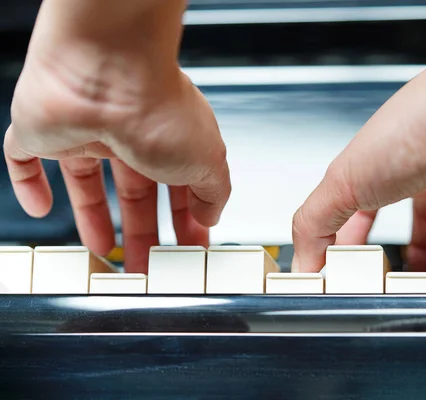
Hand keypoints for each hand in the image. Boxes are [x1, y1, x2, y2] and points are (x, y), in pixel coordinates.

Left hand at [3, 0, 230, 271]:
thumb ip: (214, 192)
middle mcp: (129, 134)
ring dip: (94, 219)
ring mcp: (84, 132)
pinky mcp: (42, 131)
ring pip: (86, 183)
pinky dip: (31, 185)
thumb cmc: (157, 108)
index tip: (187, 247)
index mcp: (171, 138)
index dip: (184, 220)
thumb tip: (211, 215)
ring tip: (104, 252)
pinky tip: (41, 209)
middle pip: (135, 193)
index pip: (179, 187)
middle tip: (146, 264)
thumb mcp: (209, 162)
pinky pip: (27, 161)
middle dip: (142, 231)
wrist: (104, 73)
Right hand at [292, 0, 425, 272]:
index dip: (355, 243)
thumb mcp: (344, 181)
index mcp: (385, 172)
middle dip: (415, 257)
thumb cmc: (416, 130)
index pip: (363, 215)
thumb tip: (302, 263)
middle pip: (421, 226)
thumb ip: (315, 223)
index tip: (354, 272)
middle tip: (412, 286)